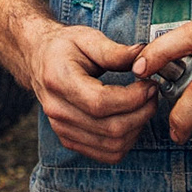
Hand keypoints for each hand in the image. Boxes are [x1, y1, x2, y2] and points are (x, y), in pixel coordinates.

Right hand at [21, 22, 155, 163]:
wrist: (39, 60)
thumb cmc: (64, 47)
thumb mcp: (87, 38)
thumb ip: (115, 51)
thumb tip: (143, 56)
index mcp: (59, 80)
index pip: (100, 102)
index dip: (132, 98)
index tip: (149, 84)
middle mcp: (57, 110)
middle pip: (109, 128)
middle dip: (141, 113)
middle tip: (153, 93)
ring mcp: (62, 129)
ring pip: (112, 145)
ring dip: (137, 128)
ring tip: (145, 106)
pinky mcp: (69, 139)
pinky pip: (106, 154)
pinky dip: (127, 141)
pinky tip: (132, 120)